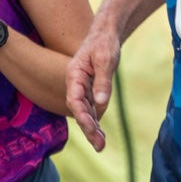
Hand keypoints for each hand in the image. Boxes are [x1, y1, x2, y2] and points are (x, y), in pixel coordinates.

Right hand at [65, 26, 118, 150]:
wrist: (105, 35)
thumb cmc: (104, 44)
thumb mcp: (106, 59)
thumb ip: (103, 81)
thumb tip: (101, 103)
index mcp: (74, 75)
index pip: (75, 99)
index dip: (82, 115)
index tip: (91, 128)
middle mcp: (76, 84)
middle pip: (79, 110)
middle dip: (88, 129)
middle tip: (99, 146)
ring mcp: (83, 89)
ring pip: (86, 113)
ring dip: (92, 130)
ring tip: (101, 146)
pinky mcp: (91, 91)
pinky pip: (92, 109)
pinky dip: (96, 121)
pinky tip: (101, 136)